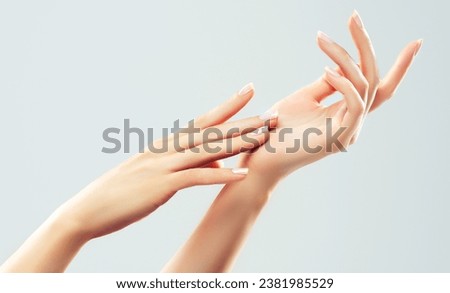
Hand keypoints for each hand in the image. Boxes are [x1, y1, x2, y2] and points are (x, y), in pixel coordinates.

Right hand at [54, 83, 275, 239]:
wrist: (87, 210)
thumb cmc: (122, 194)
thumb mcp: (155, 175)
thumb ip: (182, 165)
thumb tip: (213, 160)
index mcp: (165, 146)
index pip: (202, 121)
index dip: (227, 107)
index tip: (249, 92)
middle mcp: (166, 150)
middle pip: (211, 131)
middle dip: (243, 121)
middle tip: (270, 113)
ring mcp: (163, 166)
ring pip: (208, 150)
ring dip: (237, 142)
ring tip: (264, 136)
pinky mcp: (161, 186)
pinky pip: (196, 178)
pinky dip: (219, 175)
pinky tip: (240, 175)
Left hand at [240, 11, 421, 181]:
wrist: (260, 155)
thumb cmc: (277, 128)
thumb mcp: (304, 98)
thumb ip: (327, 84)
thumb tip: (340, 65)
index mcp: (346, 111)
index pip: (378, 86)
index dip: (399, 66)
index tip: (416, 43)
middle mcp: (352, 120)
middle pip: (374, 79)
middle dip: (366, 45)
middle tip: (354, 16)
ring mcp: (349, 130)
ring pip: (364, 86)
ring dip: (344, 57)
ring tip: (321, 38)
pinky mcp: (341, 138)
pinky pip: (355, 104)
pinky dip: (344, 83)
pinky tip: (326, 70)